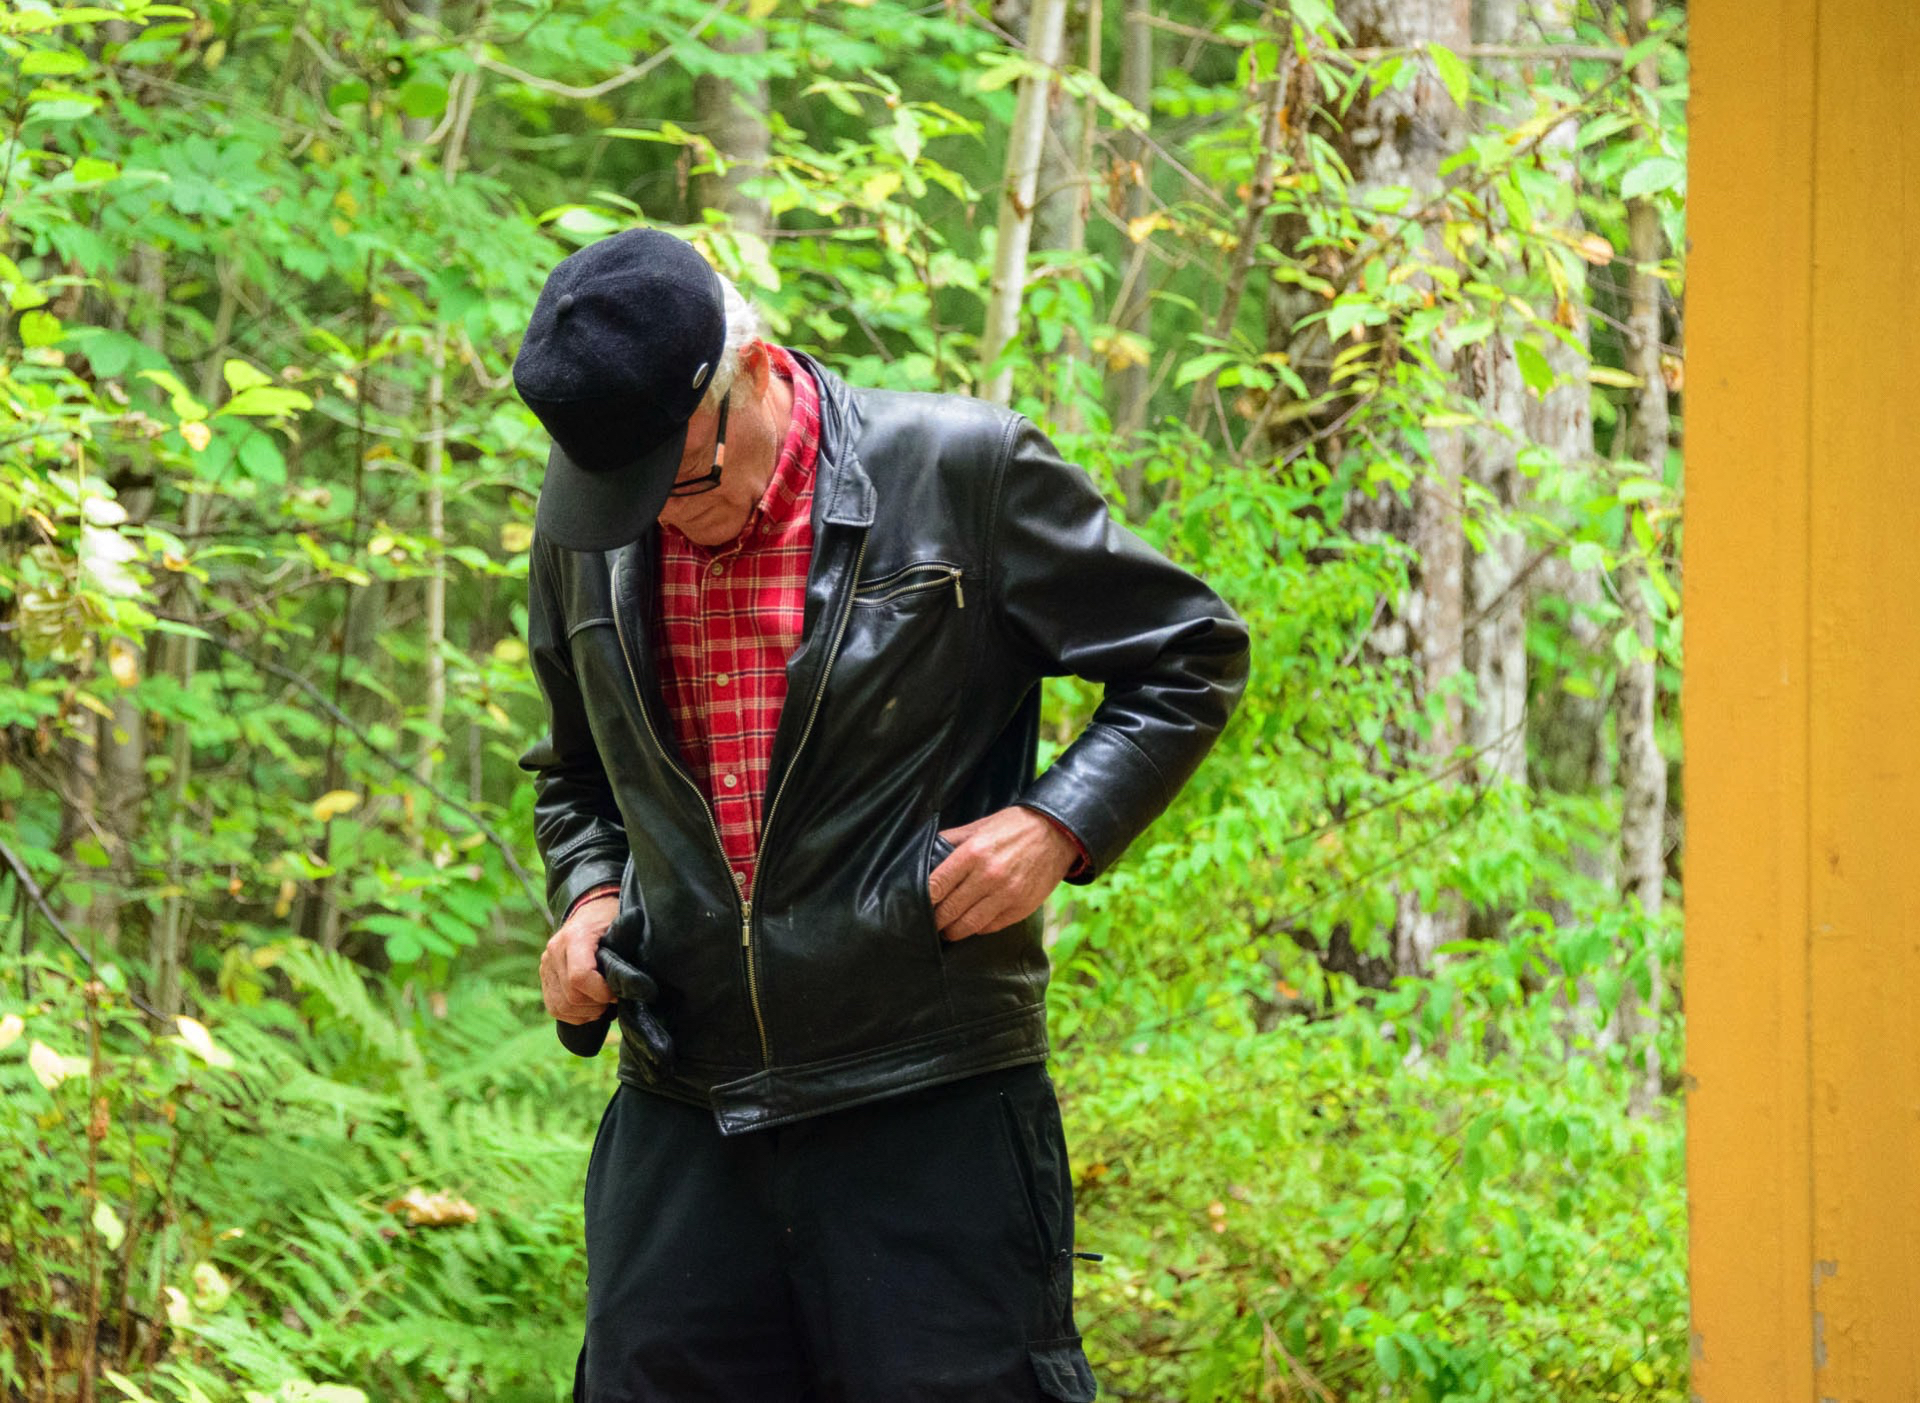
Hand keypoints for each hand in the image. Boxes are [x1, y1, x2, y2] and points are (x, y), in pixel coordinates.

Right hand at [541, 891, 616, 1022]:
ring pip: (561, 1006)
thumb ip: (626, 950)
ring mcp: (546, 964)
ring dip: (586, 1012)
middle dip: (597, 1004)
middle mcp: (555, 951)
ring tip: (603, 1004)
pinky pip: (554, 1007)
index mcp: (575, 937)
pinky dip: (574, 1015)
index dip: (602, 993)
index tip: (618, 993)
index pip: (580, 977)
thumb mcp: (623, 927)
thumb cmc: (611, 918)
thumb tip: (633, 982)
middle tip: (614, 999)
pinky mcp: (544, 976)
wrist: (591, 908)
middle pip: (571, 996)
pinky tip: (590, 1007)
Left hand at [928, 806, 1080, 942]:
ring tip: (947, 929)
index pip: (936, 886)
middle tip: (930, 920)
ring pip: (967, 925)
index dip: (923, 899)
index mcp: (973, 853)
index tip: (918, 903)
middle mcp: (988, 876)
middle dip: (935, 919)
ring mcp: (1006, 895)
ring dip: (953, 930)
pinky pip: (989, 927)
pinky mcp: (1020, 908)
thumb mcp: (979, 826)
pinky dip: (977, 928)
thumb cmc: (1014, 827)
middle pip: (948, 910)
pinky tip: (972, 922)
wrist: (1056, 833)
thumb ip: (951, 841)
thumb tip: (926, 854)